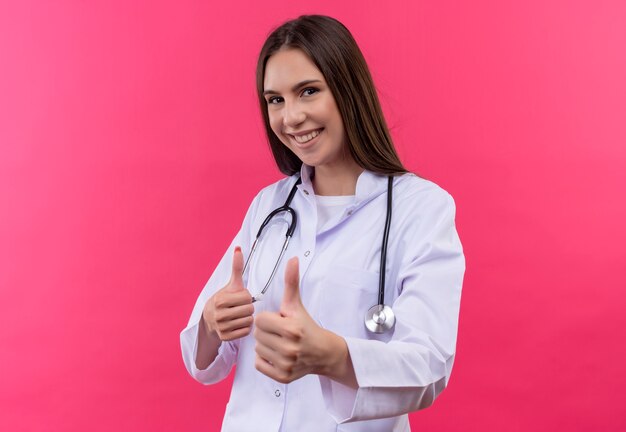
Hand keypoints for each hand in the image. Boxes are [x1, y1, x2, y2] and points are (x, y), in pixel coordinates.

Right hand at [202, 246, 253, 340]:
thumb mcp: (231, 284)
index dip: (246, 296)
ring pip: (249, 321)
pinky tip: (239, 324)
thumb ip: (237, 267)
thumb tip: (239, 248)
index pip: (247, 297)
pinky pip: (246, 332)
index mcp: (220, 300)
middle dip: (247, 307)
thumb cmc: (224, 299)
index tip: (239, 298)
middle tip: (240, 307)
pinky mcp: (225, 338)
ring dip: (247, 317)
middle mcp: (219, 315)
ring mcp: (221, 328)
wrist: (209, 319)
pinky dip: (245, 328)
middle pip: (249, 310)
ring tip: (240, 315)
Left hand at [254, 257, 343, 383]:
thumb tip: (292, 259)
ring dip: (266, 345)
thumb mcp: (296, 304)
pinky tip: (278, 354)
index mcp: (291, 329)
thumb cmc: (306, 326)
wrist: (322, 352)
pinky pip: (259, 364)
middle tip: (280, 333)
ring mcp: (286, 364)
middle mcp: (289, 348)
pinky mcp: (282, 376)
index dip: (268, 318)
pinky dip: (265, 359)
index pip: (259, 320)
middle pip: (257, 335)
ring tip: (280, 343)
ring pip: (257, 349)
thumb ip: (291, 282)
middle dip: (267, 331)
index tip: (280, 321)